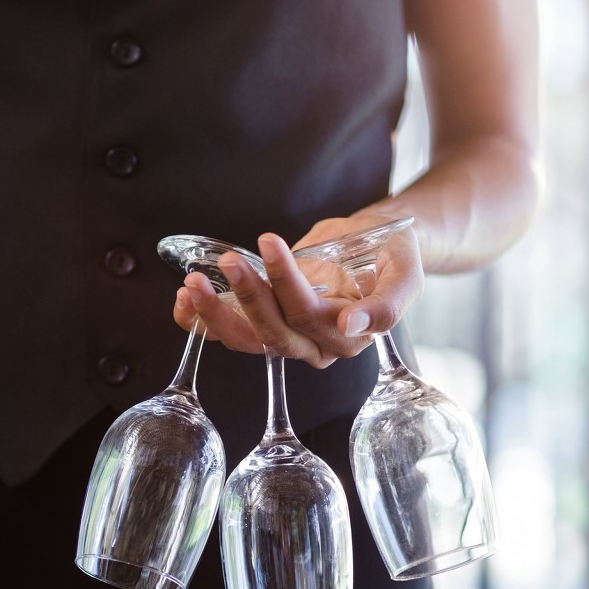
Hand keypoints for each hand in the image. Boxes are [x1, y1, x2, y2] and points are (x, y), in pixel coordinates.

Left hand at [172, 216, 423, 368]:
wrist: (377, 245)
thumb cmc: (391, 254)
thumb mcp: (405, 273)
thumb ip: (387, 304)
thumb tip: (352, 325)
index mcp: (348, 337)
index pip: (311, 314)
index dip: (286, 281)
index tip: (268, 242)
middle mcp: (314, 346)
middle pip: (274, 331)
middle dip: (247, 295)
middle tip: (229, 260)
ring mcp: (284, 339)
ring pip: (245, 339)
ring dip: (214, 314)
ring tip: (193, 284)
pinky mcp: (261, 328)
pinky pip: (226, 335)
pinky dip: (199, 321)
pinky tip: (182, 301)